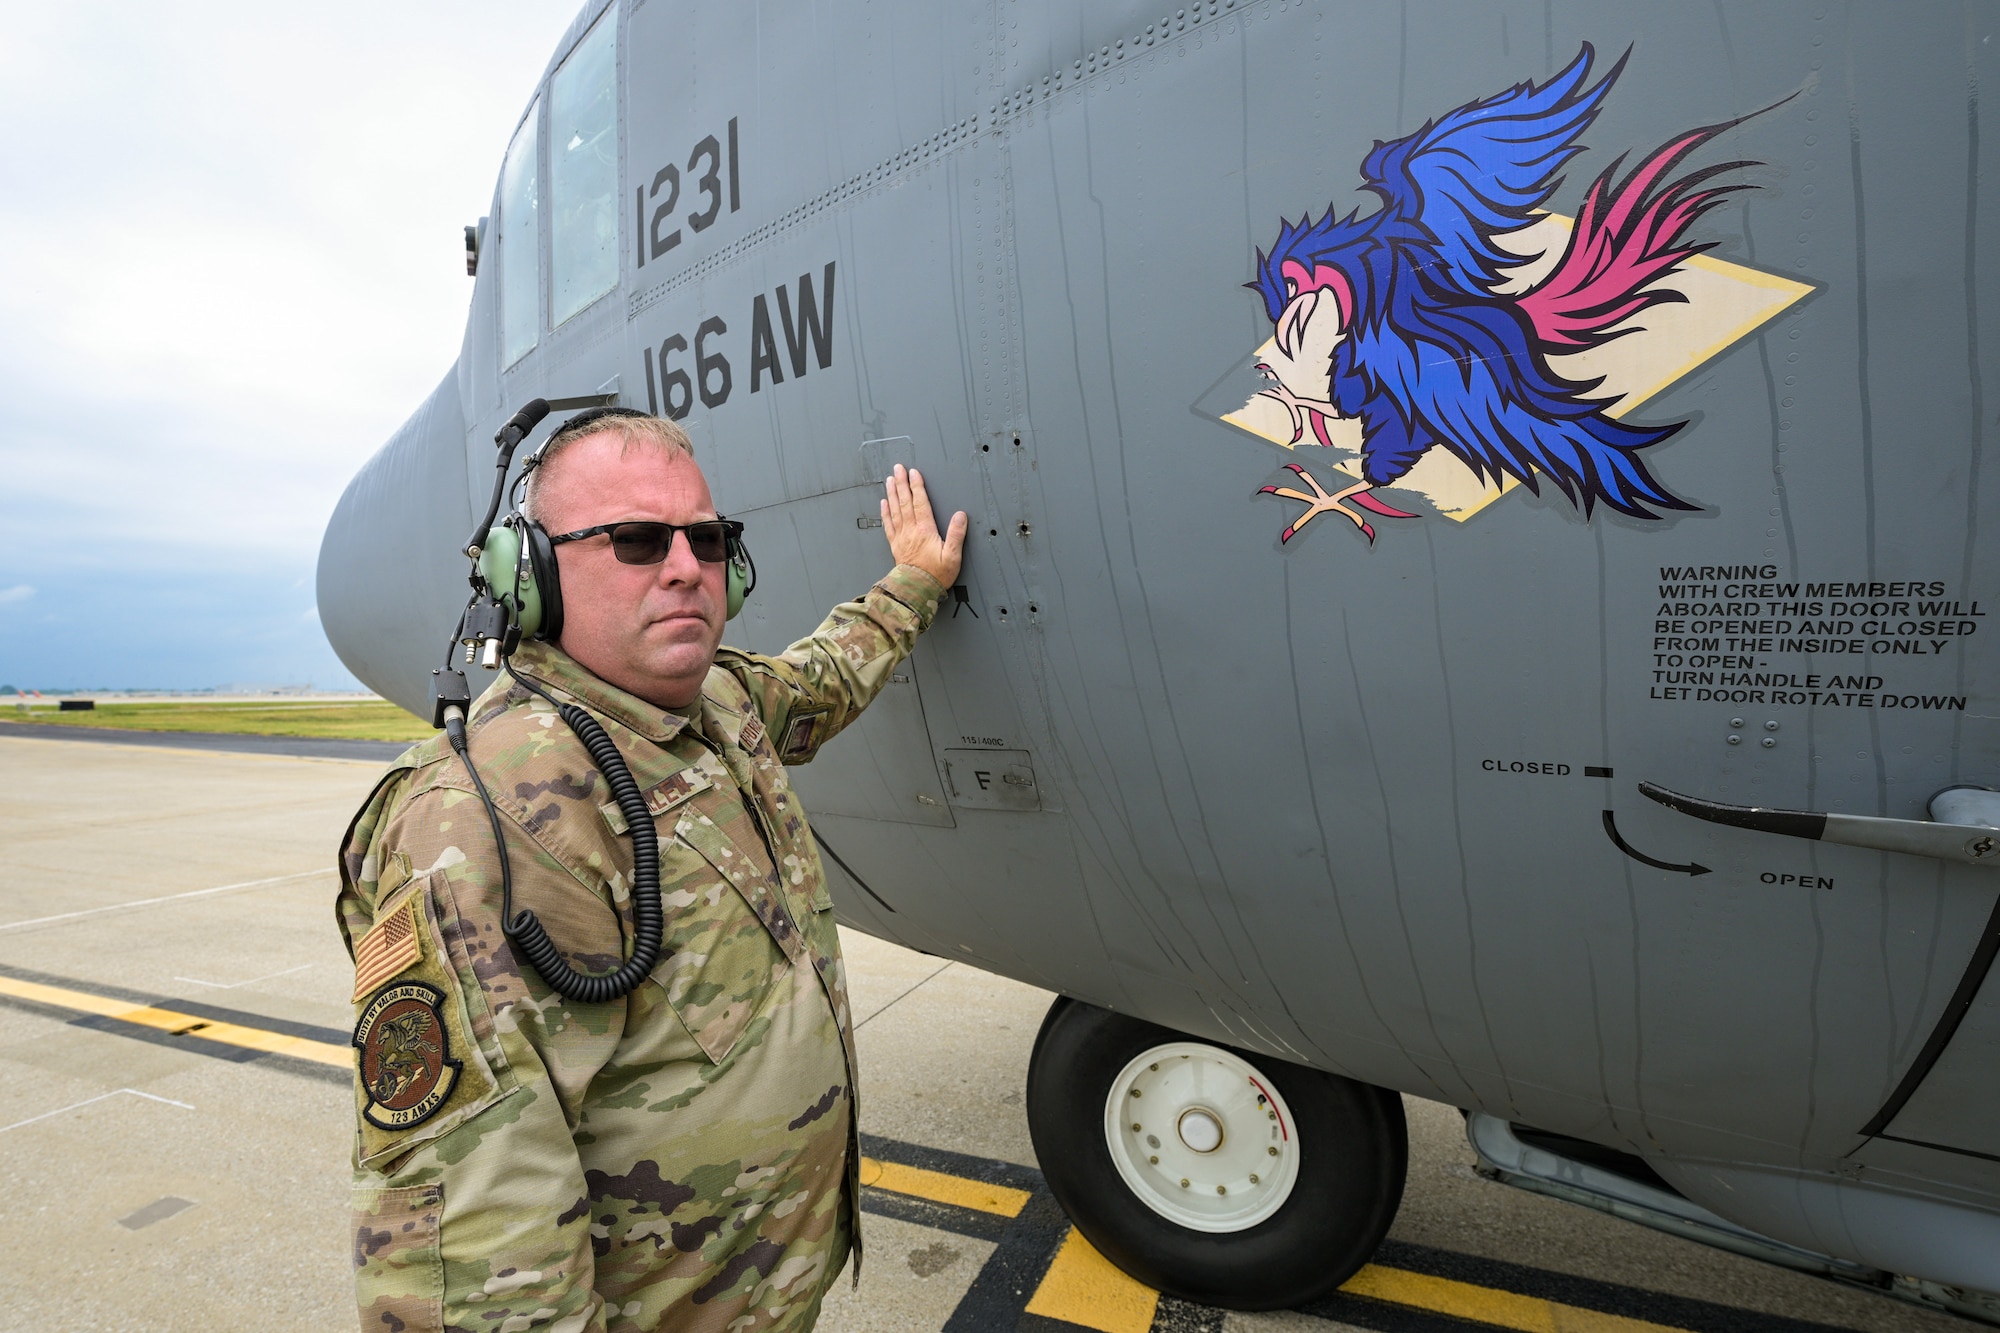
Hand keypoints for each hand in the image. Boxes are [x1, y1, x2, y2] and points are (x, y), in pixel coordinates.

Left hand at [881, 463, 966, 588]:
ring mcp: (901, 537)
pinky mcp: (895, 545)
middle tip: (898, 468)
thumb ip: (956, 534)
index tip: (914, 473)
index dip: (917, 486)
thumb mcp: (953, 556)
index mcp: (925, 531)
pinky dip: (885, 512)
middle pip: (905, 502)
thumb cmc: (936, 575)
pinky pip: (888, 524)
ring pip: (895, 510)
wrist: (916, 590)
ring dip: (892, 493)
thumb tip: (960, 516)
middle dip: (902, 483)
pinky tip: (884, 503)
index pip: (920, 503)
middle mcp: (911, 531)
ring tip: (890, 480)